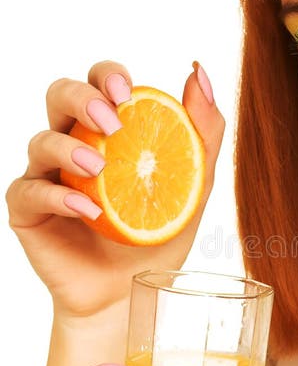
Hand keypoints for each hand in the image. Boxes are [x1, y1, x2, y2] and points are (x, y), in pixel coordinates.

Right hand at [5, 60, 223, 317]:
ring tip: (99, 169)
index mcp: (108, 129)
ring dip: (68, 147)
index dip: (107, 75)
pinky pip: (30, 191)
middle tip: (112, 122)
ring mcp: (47, 174)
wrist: (131, 294)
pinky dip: (59, 197)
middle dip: (81, 97)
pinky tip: (87, 211)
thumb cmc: (157, 234)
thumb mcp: (193, 185)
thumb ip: (201, 132)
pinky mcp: (28, 210)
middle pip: (58, 94)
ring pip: (40, 140)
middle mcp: (73, 142)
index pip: (99, 82)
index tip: (129, 93)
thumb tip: (200, 72)